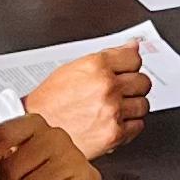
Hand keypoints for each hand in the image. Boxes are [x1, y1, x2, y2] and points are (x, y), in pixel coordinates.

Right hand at [25, 45, 150, 156]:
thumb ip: (108, 56)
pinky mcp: (114, 134)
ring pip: (143, 104)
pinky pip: (138, 126)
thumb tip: (133, 45)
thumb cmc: (49, 101)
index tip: (127, 70)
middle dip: (133, 86)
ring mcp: (112, 111)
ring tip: (115, 108)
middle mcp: (106, 87)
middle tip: (120, 92)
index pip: (134, 58)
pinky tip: (115, 122)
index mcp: (96, 66)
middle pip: (142, 81)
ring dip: (132, 107)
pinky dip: (129, 125)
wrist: (36, 129)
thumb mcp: (73, 68)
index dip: (130, 65)